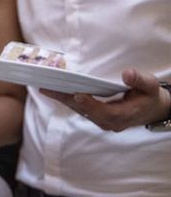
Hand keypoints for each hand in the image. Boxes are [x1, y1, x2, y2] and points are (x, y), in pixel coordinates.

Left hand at [41, 68, 170, 131]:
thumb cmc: (149, 95)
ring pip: (81, 112)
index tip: (78, 95)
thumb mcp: (150, 86)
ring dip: (63, 100)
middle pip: (86, 112)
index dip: (91, 105)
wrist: (152, 109)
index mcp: (125, 115)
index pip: (105, 113)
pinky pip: (81, 110)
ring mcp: (104, 121)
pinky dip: (68, 101)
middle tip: (48, 90)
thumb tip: (127, 74)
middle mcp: (112, 122)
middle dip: (67, 101)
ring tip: (46, 89)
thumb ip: (140, 80)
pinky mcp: (98, 118)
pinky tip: (55, 92)